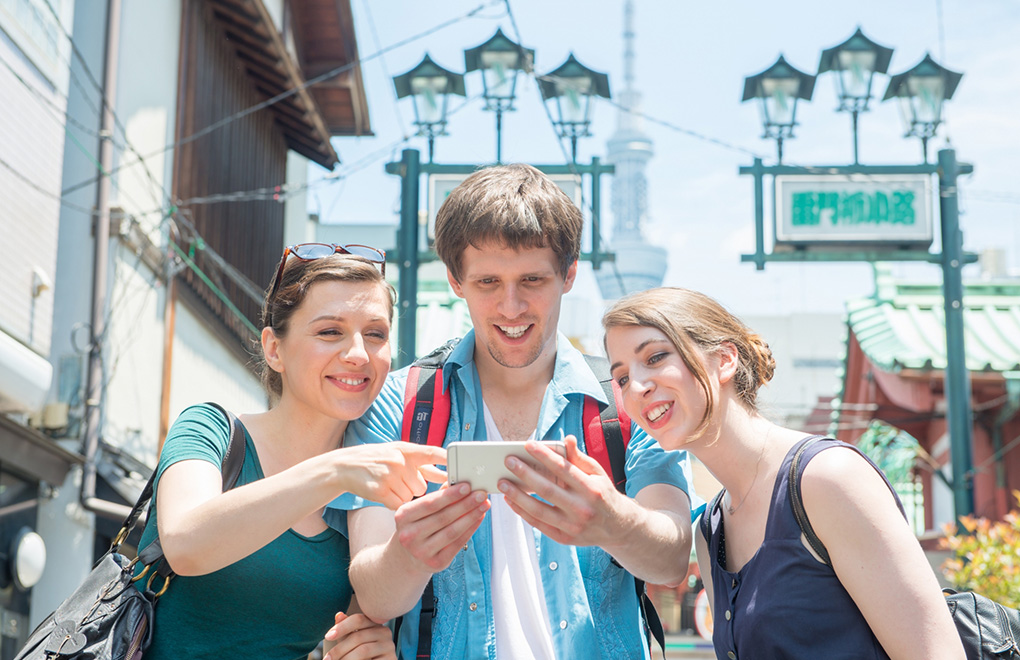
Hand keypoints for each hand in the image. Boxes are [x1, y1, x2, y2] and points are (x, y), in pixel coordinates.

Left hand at [323, 611, 395, 659]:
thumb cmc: (361, 656)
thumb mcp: (351, 643)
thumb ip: (345, 630)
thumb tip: (338, 614)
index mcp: (375, 624)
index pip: (358, 619)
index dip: (342, 626)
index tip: (327, 636)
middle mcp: (385, 632)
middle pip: (358, 636)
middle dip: (339, 649)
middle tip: (327, 659)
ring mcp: (389, 646)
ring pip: (363, 650)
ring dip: (346, 659)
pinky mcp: (391, 659)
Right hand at [337, 442, 447, 509]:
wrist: (345, 466)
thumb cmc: (378, 460)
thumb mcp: (398, 454)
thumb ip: (423, 464)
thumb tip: (447, 475)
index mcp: (405, 449)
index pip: (433, 453)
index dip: (449, 461)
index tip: (464, 469)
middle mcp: (398, 460)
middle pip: (422, 486)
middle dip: (415, 488)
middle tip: (401, 481)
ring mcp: (388, 476)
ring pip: (410, 497)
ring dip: (404, 495)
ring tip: (390, 484)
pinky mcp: (379, 491)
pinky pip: (398, 504)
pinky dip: (394, 502)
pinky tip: (384, 493)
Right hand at [392, 482, 489, 572]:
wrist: (408, 557)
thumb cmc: (417, 526)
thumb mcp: (419, 511)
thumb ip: (437, 497)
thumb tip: (458, 483)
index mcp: (403, 517)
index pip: (430, 504)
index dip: (450, 495)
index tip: (467, 486)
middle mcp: (409, 536)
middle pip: (443, 517)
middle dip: (465, 504)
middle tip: (481, 494)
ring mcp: (421, 552)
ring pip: (452, 531)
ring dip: (471, 516)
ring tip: (484, 505)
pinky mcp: (435, 563)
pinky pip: (457, 544)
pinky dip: (470, 529)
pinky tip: (479, 518)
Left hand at [498, 435, 632, 546]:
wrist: (618, 528)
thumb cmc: (603, 494)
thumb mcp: (598, 474)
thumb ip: (579, 458)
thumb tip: (566, 439)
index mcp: (592, 490)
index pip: (564, 469)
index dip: (545, 456)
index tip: (528, 445)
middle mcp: (582, 509)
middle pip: (548, 490)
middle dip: (525, 474)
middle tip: (508, 461)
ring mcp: (573, 526)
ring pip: (539, 510)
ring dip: (517, 496)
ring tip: (502, 483)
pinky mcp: (565, 539)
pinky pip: (539, 524)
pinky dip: (522, 512)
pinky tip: (510, 501)